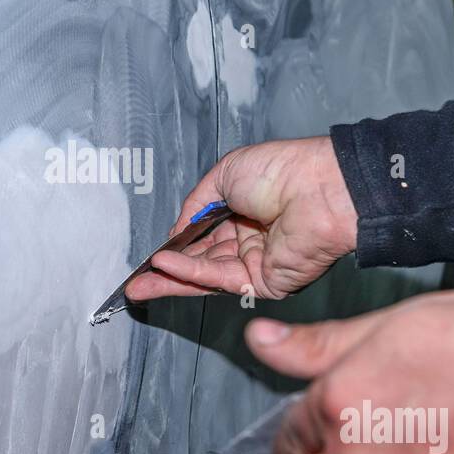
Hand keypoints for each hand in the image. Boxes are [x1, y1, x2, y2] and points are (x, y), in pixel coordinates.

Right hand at [124, 137, 357, 301]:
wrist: (318, 187)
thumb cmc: (283, 170)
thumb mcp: (225, 174)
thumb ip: (195, 205)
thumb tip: (176, 229)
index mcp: (245, 212)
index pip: (202, 237)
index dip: (176, 246)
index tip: (150, 254)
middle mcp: (251, 241)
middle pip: (200, 262)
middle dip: (165, 272)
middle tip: (136, 282)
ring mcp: (257, 263)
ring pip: (205, 276)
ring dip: (170, 279)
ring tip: (140, 283)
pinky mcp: (265, 283)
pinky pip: (220, 278)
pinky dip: (190, 273)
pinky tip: (165, 265)